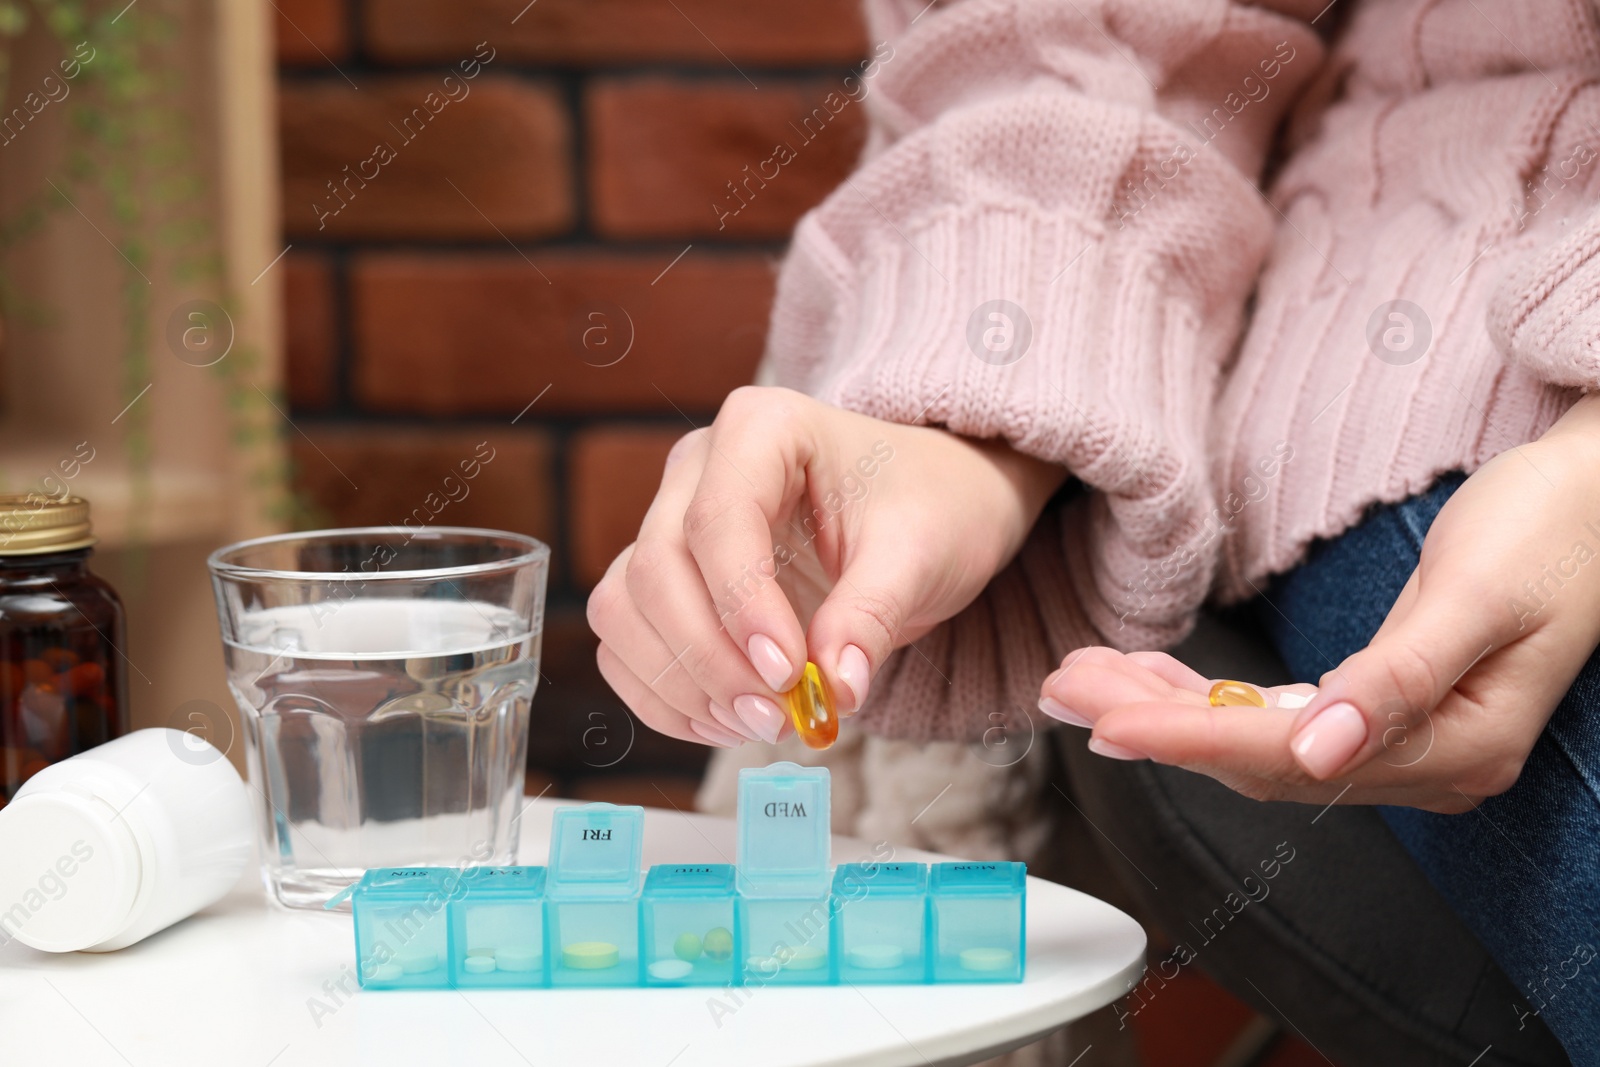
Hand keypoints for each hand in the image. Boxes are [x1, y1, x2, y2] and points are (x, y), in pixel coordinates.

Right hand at [588, 386, 1065, 746]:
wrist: (930, 509)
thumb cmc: (929, 507)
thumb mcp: (921, 554)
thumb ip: (872, 615)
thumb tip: (836, 690)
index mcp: (761, 428)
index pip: (718, 521)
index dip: (741, 606)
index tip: (787, 674)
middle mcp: (698, 467)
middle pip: (658, 569)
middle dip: (710, 658)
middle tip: (778, 716)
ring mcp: (670, 520)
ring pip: (624, 608)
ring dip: (679, 682)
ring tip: (758, 723)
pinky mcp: (663, 577)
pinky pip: (625, 641)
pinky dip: (663, 693)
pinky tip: (726, 722)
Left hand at [1039, 394, 1599, 811]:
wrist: (1599, 491)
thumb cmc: (1552, 529)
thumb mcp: (1476, 596)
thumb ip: (1399, 680)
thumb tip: (1318, 753)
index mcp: (1455, 747)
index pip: (1291, 760)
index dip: (1191, 741)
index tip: (1108, 722)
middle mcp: (1424, 760)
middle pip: (1260, 758)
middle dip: (1155, 723)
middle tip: (1064, 687)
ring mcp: (1405, 737)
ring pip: (1259, 740)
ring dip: (1169, 709)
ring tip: (1085, 677)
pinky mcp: (1387, 704)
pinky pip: (1280, 715)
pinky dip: (1211, 696)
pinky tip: (1155, 677)